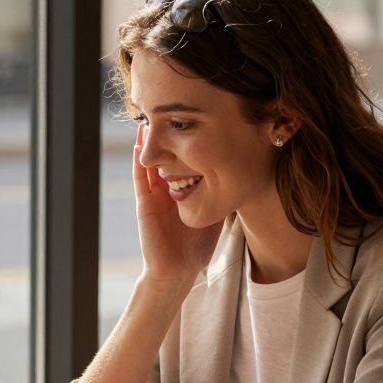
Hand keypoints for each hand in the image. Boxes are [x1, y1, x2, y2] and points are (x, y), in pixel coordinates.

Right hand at [132, 125, 221, 283]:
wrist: (178, 272)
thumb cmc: (196, 249)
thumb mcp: (214, 215)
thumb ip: (221, 196)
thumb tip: (244, 176)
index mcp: (181, 192)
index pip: (181, 160)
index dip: (184, 141)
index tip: (192, 120)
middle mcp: (165, 190)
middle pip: (163, 156)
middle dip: (164, 135)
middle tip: (168, 111)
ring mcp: (153, 196)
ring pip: (149, 162)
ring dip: (149, 142)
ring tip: (151, 119)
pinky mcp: (144, 204)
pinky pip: (140, 178)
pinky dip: (138, 161)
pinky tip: (140, 144)